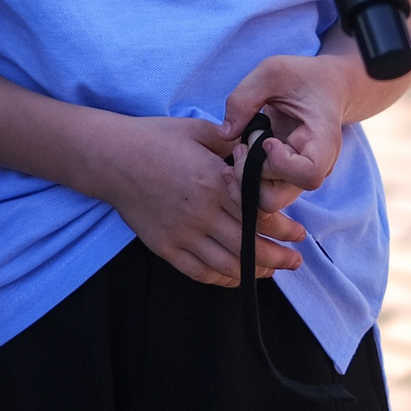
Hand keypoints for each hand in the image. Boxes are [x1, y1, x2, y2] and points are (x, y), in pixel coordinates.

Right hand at [100, 114, 305, 286]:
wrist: (111, 158)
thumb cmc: (155, 139)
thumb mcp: (198, 131)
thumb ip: (231, 143)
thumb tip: (257, 149)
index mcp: (215, 182)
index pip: (261, 214)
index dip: (284, 228)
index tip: (299, 233)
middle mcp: (203, 213)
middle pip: (250, 245)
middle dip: (279, 257)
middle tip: (294, 260)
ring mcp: (183, 233)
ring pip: (228, 264)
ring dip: (255, 272)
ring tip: (272, 272)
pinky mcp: (165, 246)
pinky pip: (199, 271)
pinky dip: (221, 278)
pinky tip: (235, 276)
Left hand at [221, 52, 358, 197]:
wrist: (324, 87)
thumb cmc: (302, 78)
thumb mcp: (272, 72)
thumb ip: (244, 97)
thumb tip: (225, 134)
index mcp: (323, 141)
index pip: (308, 175)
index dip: (280, 163)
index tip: (267, 139)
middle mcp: (315, 167)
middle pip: (277, 198)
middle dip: (249, 176)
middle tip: (241, 147)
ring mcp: (298, 176)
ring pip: (266, 203)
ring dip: (243, 181)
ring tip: (238, 151)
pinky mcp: (284, 178)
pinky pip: (261, 194)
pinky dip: (243, 182)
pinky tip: (237, 158)